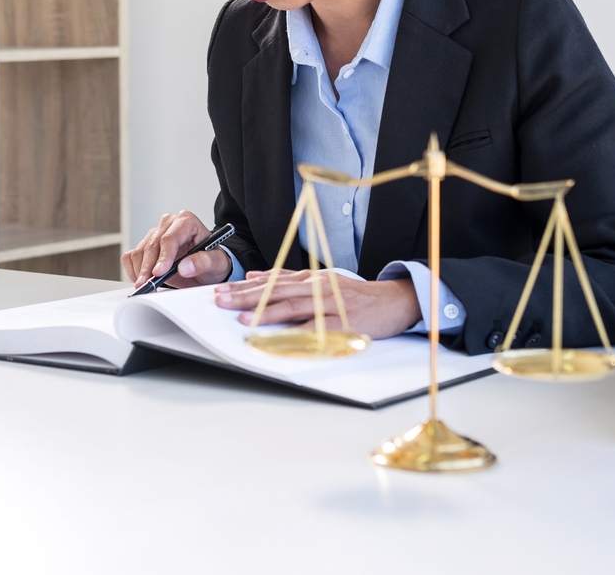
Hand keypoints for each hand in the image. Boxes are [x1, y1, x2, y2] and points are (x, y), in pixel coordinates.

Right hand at [122, 211, 232, 288]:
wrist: (207, 268)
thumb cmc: (212, 261)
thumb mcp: (216, 263)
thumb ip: (204, 262)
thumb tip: (185, 266)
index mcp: (186, 221)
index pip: (170, 238)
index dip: (163, 256)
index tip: (159, 273)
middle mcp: (168, 224)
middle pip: (152, 245)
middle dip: (148, 268)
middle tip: (148, 285)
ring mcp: (155, 234)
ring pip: (139, 251)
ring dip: (140, 271)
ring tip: (146, 286)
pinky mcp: (145, 245)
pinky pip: (131, 256)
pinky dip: (133, 270)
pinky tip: (142, 280)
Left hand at [213, 270, 421, 339]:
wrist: (394, 301)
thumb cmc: (355, 295)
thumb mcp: (321, 280)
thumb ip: (289, 279)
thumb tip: (255, 276)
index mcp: (310, 278)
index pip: (271, 281)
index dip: (244, 286)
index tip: (220, 290)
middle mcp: (317, 287)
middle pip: (276, 291)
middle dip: (246, 296)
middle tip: (221, 300)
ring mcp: (329, 303)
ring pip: (293, 306)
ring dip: (267, 312)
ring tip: (244, 318)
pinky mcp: (342, 321)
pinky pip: (316, 328)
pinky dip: (297, 333)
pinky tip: (280, 337)